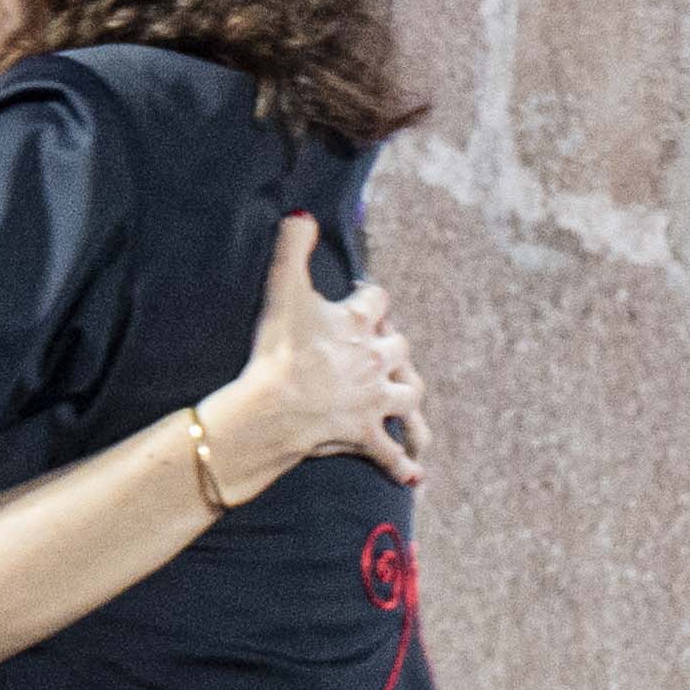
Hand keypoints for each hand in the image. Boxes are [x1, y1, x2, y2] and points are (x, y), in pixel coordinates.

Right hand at [201, 214, 422, 494]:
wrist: (275, 407)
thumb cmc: (278, 348)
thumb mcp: (284, 289)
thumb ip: (293, 247)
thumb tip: (301, 213)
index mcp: (360, 324)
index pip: (378, 299)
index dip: (369, 297)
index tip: (360, 297)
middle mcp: (376, 360)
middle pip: (401, 346)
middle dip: (392, 346)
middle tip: (376, 349)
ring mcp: (374, 400)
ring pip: (410, 395)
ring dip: (407, 395)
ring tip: (404, 399)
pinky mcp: (366, 434)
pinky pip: (391, 452)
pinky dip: (403, 464)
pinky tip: (414, 476)